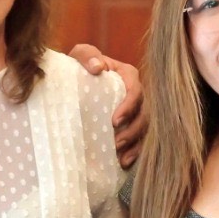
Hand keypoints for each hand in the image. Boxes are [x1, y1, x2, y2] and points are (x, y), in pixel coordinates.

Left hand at [69, 43, 146, 167]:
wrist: (73, 81)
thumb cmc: (78, 65)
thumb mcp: (80, 54)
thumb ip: (87, 55)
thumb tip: (98, 68)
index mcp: (128, 75)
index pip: (135, 90)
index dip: (129, 106)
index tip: (114, 121)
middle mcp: (136, 94)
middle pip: (144, 113)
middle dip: (132, 130)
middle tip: (116, 143)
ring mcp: (135, 111)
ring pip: (145, 129)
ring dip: (135, 144)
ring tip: (120, 156)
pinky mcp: (130, 125)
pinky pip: (140, 140)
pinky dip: (134, 152)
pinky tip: (124, 162)